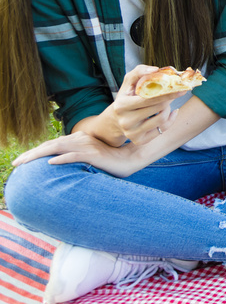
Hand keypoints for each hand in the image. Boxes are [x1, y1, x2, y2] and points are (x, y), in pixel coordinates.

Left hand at [12, 130, 143, 177]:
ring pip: (58, 148)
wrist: (131, 159)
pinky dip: (62, 158)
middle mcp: (81, 140)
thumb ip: (77, 158)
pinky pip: (74, 155)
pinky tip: (50, 162)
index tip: (22, 160)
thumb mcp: (90, 158)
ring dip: (39, 155)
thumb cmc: (111, 162)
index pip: (53, 144)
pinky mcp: (93, 154)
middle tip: (16, 163)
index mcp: (79, 140)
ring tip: (25, 162)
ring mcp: (87, 146)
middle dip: (31, 153)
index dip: (36, 151)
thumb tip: (61, 164)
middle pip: (51, 145)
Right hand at [90, 65, 180, 145]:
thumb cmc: (127, 96)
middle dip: (169, 99)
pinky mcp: (139, 141)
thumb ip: (139, 71)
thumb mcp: (128, 82)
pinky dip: (170, 120)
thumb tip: (155, 69)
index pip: (148, 99)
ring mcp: (131, 133)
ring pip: (162, 120)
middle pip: (158, 109)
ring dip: (168, 109)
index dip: (167, 93)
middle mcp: (125, 121)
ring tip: (166, 104)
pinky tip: (170, 113)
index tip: (181, 89)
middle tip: (174, 93)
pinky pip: (162, 130)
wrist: (116, 119)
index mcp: (121, 105)